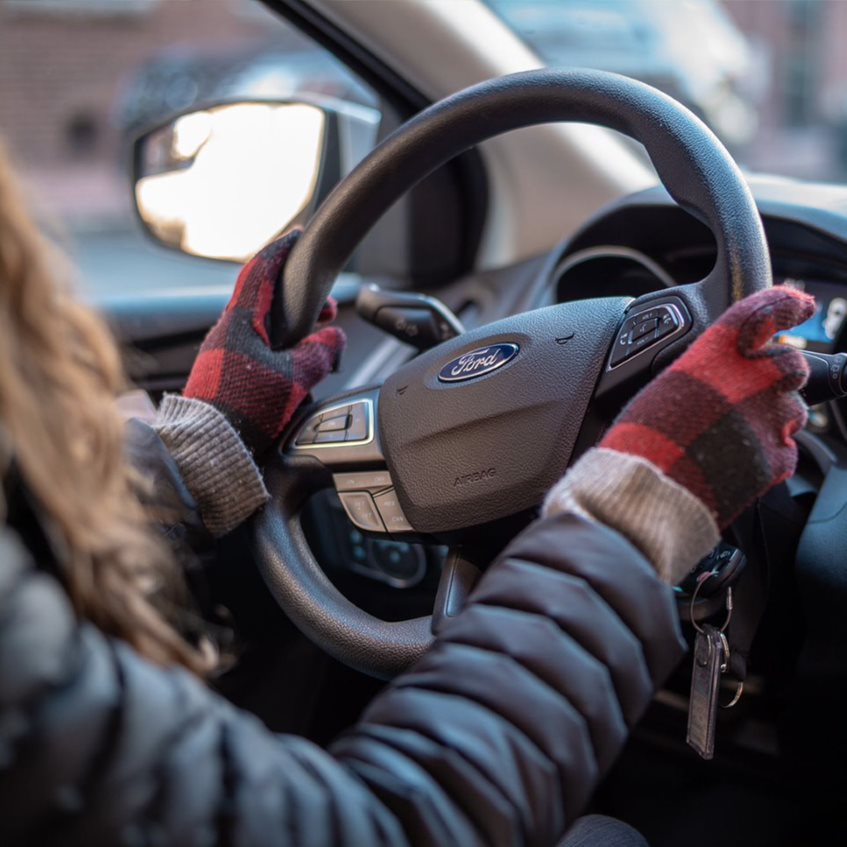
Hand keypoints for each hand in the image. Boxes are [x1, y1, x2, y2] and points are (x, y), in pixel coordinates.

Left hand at [184, 230, 344, 455]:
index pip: (260, 271)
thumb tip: (333, 338)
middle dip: (300, 300)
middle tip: (327, 309)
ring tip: (316, 340)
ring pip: (262, 327)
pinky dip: (279, 347)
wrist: (208, 448)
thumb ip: (319, 353)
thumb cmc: (242, 411)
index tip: (298, 239)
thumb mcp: (293, 380)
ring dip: (291, 328)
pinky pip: (257, 349)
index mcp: (240, 322)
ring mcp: (223, 353)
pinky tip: (294, 366)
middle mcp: (227, 332)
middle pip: (265, 300)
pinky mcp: (225, 375)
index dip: (281, 252)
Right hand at [600, 286, 814, 527]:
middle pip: (792, 365)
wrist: (649, 487)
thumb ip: (703, 372)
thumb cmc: (642, 437)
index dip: (787, 304)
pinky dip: (766, 455)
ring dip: (770, 420)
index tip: (799, 305)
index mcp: (721, 353)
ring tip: (730, 438)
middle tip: (753, 394)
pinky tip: (733, 462)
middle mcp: (755, 379)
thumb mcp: (664, 386)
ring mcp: (772, 420)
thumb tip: (715, 374)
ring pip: (793, 411)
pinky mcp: (778, 458)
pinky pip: (784, 451)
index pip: (766, 311)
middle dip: (782, 376)